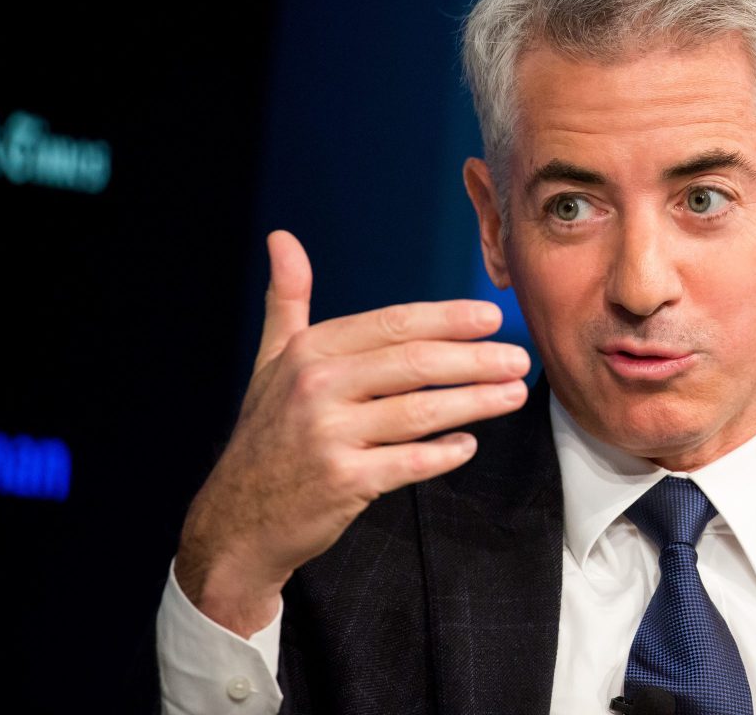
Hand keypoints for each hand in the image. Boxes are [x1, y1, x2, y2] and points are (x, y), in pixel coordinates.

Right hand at [174, 230, 529, 635]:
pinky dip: (444, 453)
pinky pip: (410, 463)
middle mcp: (317, 388)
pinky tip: (469, 444)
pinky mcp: (344, 482)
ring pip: (421, 412)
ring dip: (475, 402)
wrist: (237, 518)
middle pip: (416, 364)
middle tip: (518, 358)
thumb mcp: (271, 360)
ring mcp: (330, 436)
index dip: (447, 319)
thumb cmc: (268, 432)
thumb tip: (281, 237)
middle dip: (476, 359)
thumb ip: (287, 298)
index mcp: (310, 352)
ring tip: (513, 395)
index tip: (491, 317)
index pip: (393, 324)